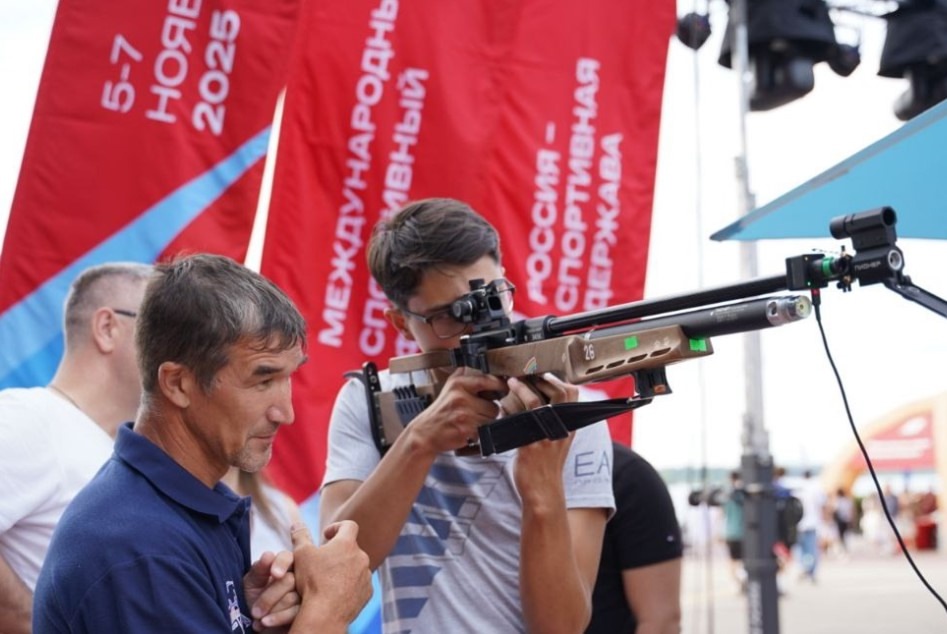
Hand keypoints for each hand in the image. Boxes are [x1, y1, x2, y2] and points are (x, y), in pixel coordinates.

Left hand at [244, 549, 299, 631]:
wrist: (259, 620)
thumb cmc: (256, 596)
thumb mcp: (252, 582)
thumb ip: (259, 569)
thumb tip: (268, 555)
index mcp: (286, 564)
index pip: (287, 557)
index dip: (281, 563)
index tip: (275, 574)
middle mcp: (298, 575)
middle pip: (289, 580)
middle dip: (269, 597)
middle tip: (255, 611)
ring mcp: (305, 592)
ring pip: (293, 598)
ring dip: (272, 609)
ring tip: (258, 618)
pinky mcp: (308, 609)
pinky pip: (296, 612)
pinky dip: (279, 618)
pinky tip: (266, 623)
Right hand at [292, 521, 372, 629]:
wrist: (325, 613)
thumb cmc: (312, 581)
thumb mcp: (301, 554)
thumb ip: (300, 536)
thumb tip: (297, 523)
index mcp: (347, 544)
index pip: (349, 525)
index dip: (337, 527)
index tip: (326, 536)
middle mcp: (361, 557)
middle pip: (352, 548)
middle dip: (339, 552)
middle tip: (323, 562)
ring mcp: (366, 576)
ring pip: (356, 567)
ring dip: (345, 569)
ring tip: (328, 579)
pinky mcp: (367, 593)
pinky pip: (360, 584)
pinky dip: (350, 585)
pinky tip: (336, 592)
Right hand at [410, 366, 506, 452]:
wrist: (425, 432)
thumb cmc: (440, 412)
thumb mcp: (449, 388)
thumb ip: (465, 376)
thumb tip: (488, 370)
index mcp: (458, 384)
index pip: (488, 380)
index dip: (500, 386)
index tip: (504, 389)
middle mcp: (461, 397)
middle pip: (494, 406)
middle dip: (489, 412)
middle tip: (478, 413)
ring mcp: (464, 414)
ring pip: (491, 419)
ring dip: (485, 423)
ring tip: (472, 422)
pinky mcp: (466, 429)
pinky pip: (484, 431)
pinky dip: (480, 433)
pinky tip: (468, 430)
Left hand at [505, 375, 577, 503]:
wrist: (543, 490)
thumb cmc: (547, 464)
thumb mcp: (558, 440)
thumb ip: (555, 420)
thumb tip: (545, 395)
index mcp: (569, 425)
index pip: (572, 393)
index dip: (557, 379)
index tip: (543, 373)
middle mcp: (561, 428)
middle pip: (558, 393)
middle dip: (541, 379)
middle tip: (525, 373)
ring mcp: (546, 436)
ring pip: (535, 403)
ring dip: (521, 389)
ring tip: (511, 382)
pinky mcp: (530, 445)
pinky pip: (518, 420)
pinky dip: (509, 410)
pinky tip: (503, 406)